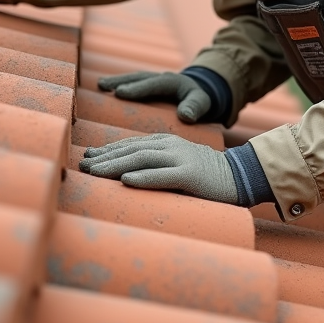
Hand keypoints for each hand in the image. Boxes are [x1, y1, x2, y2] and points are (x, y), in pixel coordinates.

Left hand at [79, 133, 238, 203]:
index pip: (130, 144)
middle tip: (82, 166)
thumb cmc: (205, 175)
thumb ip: (156, 165)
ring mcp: (180, 159)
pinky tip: (126, 180)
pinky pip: (163, 175)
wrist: (240, 175)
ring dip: (115, 166)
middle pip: (130, 150)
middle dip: (104, 158)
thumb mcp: (176, 164)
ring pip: (141, 159)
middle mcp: (169, 146)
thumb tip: (128, 175)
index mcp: (165, 142)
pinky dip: (143, 177)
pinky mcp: (190, 175)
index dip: (107, 150)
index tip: (87, 158)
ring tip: (94, 172)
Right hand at [98, 71, 210, 122]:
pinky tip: (104, 88)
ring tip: (100, 85)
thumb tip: (186, 116)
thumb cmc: (198, 99)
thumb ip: (195, 107)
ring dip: (116, 80)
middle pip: (138, 78)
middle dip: (120, 81)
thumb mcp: (201, 103)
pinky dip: (118, 84)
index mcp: (171, 81)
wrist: (199, 90)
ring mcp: (152, 79)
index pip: (152, 84)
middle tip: (103, 85)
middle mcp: (159, 77)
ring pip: (132, 78)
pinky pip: (131, 83)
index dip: (137, 88)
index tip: (120, 93)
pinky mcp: (147, 84)